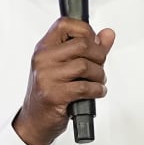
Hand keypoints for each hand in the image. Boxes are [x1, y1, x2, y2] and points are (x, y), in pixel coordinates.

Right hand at [13, 18, 114, 144]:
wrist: (35, 120)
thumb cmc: (51, 91)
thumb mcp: (66, 65)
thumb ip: (90, 49)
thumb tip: (108, 34)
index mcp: (45, 48)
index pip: (65, 24)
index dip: (86, 30)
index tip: (93, 42)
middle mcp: (43, 59)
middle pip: (82, 44)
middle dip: (99, 56)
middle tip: (99, 66)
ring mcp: (47, 77)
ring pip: (86, 66)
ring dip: (99, 75)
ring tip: (97, 81)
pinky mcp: (54, 94)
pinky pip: (85, 87)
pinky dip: (97, 90)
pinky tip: (96, 92)